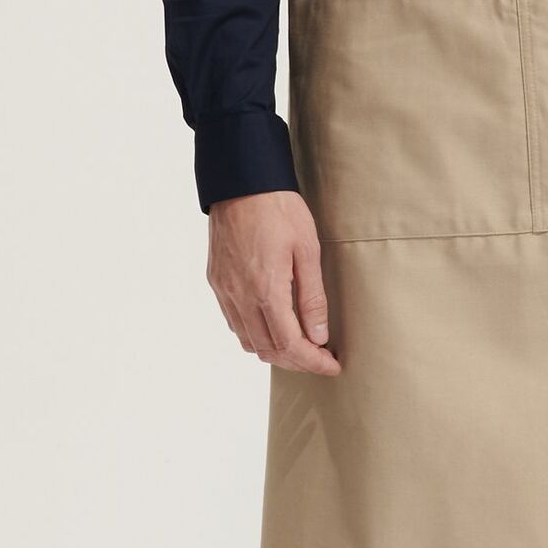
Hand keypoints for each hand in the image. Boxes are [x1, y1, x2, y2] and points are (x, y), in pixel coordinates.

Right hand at [207, 190, 341, 374]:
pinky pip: (234, 322)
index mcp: (266, 290)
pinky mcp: (216, 281)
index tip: (331, 365)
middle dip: (296, 360)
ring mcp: (224, 290)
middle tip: (320, 357)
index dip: (312, 362)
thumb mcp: (307, 249)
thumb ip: (312, 297)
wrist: (241, 182)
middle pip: (267, 350)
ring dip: (274, 350)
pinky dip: (254, 334)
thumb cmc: (279, 209)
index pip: (289, 345)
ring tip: (300, 344)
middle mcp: (240, 297)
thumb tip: (319, 336)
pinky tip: (272, 323)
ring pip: (248, 341)